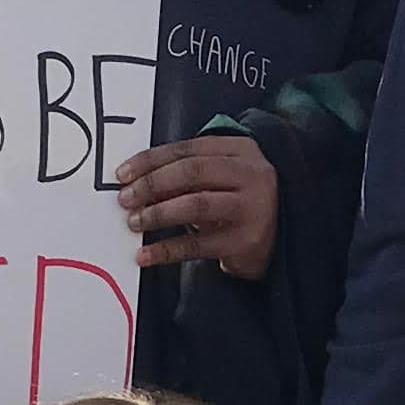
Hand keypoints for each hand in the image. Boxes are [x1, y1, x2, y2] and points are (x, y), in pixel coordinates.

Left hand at [115, 132, 278, 280]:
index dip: (150, 161)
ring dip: (158, 213)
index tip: (122, 174)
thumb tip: (136, 183)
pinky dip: (167, 250)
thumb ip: (188, 174)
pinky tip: (146, 255)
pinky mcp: (247, 240)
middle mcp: (252, 174)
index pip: (187, 149)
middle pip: (192, 172)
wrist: (282, 240)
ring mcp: (253, 207)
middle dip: (152, 184)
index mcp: (241, 150)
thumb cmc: (238, 203)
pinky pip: (198, 244)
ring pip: (196, 204)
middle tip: (125, 199)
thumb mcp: (222, 179)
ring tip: (134, 222)